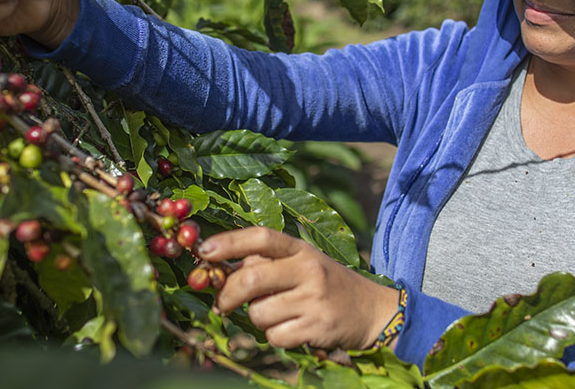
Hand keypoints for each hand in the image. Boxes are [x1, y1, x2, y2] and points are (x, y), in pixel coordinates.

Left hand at [198, 227, 399, 349]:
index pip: (260, 237)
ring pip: (259, 313)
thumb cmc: (325, 285)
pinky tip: (293, 329)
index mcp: (301, 249)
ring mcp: (314, 299)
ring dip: (258, 319)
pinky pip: (275, 336)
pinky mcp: (317, 327)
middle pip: (251, 279)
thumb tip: (218, 272)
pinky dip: (276, 337)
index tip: (203, 251)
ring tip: (277, 315)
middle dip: (227, 294)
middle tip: (222, 304)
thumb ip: (267, 264)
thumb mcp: (302, 264)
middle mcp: (308, 269)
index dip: (228, 243)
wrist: (371, 311)